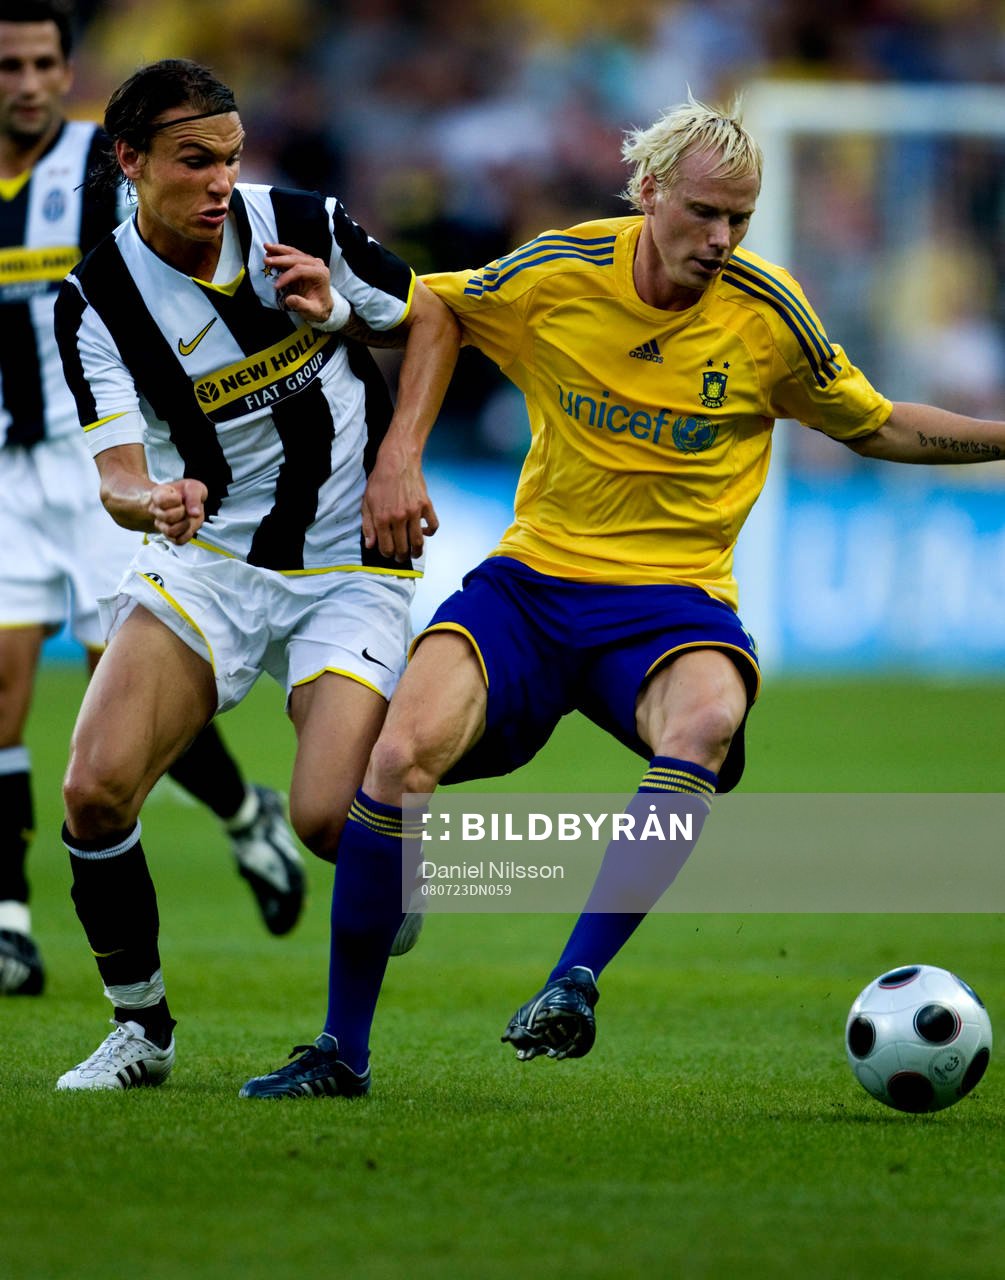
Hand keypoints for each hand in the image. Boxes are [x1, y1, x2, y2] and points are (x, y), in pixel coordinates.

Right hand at [149, 478, 206, 544]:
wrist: (186, 501)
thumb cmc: (186, 493)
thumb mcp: (194, 487)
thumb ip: (194, 496)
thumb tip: (195, 513)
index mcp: (159, 494)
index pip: (161, 500)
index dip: (175, 500)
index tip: (180, 497)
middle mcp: (156, 510)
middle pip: (167, 516)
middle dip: (182, 512)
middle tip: (185, 507)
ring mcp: (161, 524)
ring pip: (170, 531)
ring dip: (185, 524)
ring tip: (187, 517)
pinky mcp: (169, 536)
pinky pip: (178, 540)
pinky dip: (187, 534)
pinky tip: (188, 525)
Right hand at [263, 241, 338, 324]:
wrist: (323, 305)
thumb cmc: (318, 308)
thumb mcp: (312, 311)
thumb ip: (302, 305)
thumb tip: (289, 300)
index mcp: (321, 274)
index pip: (301, 271)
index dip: (287, 277)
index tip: (276, 286)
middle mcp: (317, 265)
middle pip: (296, 259)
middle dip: (280, 259)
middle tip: (266, 260)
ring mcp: (311, 261)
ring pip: (293, 253)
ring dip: (279, 250)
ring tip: (266, 247)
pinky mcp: (305, 261)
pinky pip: (292, 254)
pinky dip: (281, 252)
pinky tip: (271, 250)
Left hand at [362, 441, 438, 560]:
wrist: (397, 461)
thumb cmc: (380, 480)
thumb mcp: (366, 502)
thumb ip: (368, 525)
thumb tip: (370, 545)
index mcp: (381, 518)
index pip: (386, 547)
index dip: (387, 554)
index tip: (388, 554)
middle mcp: (398, 517)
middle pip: (403, 548)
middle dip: (401, 557)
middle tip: (401, 557)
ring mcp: (414, 512)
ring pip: (418, 541)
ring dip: (416, 551)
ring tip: (414, 553)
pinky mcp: (426, 506)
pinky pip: (432, 526)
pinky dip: (429, 533)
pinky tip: (423, 532)